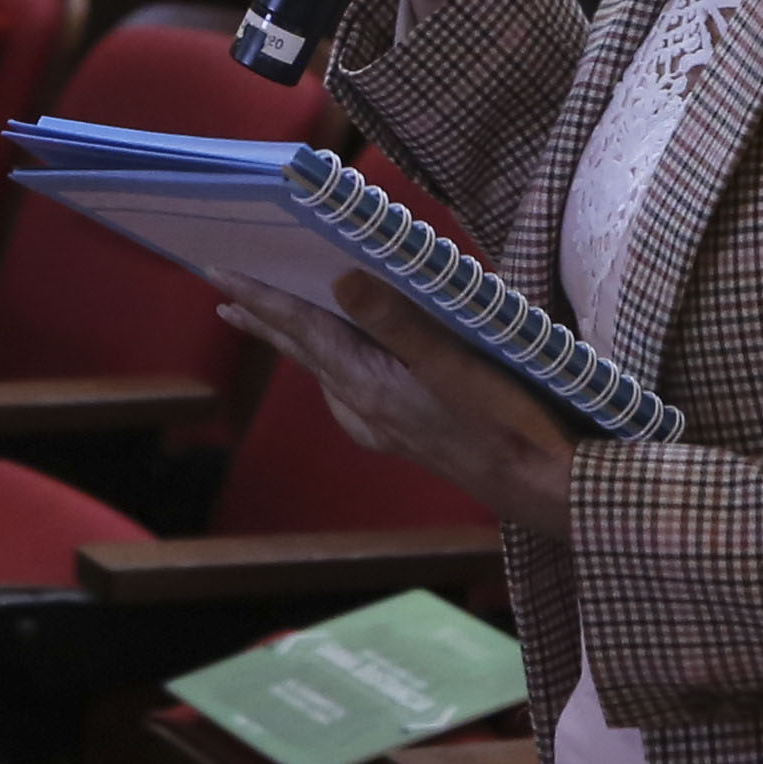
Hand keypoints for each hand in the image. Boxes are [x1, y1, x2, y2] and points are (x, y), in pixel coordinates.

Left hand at [221, 271, 577, 533]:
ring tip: (271, 320)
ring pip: (324, 372)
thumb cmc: (506, 422)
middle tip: (224, 295)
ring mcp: (383, 427)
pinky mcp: (405, 434)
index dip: (261, 299)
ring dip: (296, 341)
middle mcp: (365, 410)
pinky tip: (344, 366)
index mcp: (369, 386)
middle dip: (264, 320)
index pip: (302, 330)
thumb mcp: (452, 362)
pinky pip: (350, 391)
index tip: (220, 275)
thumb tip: (338, 280)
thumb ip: (395, 320)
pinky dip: (332, 365)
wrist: (542, 488)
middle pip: (303, 352)